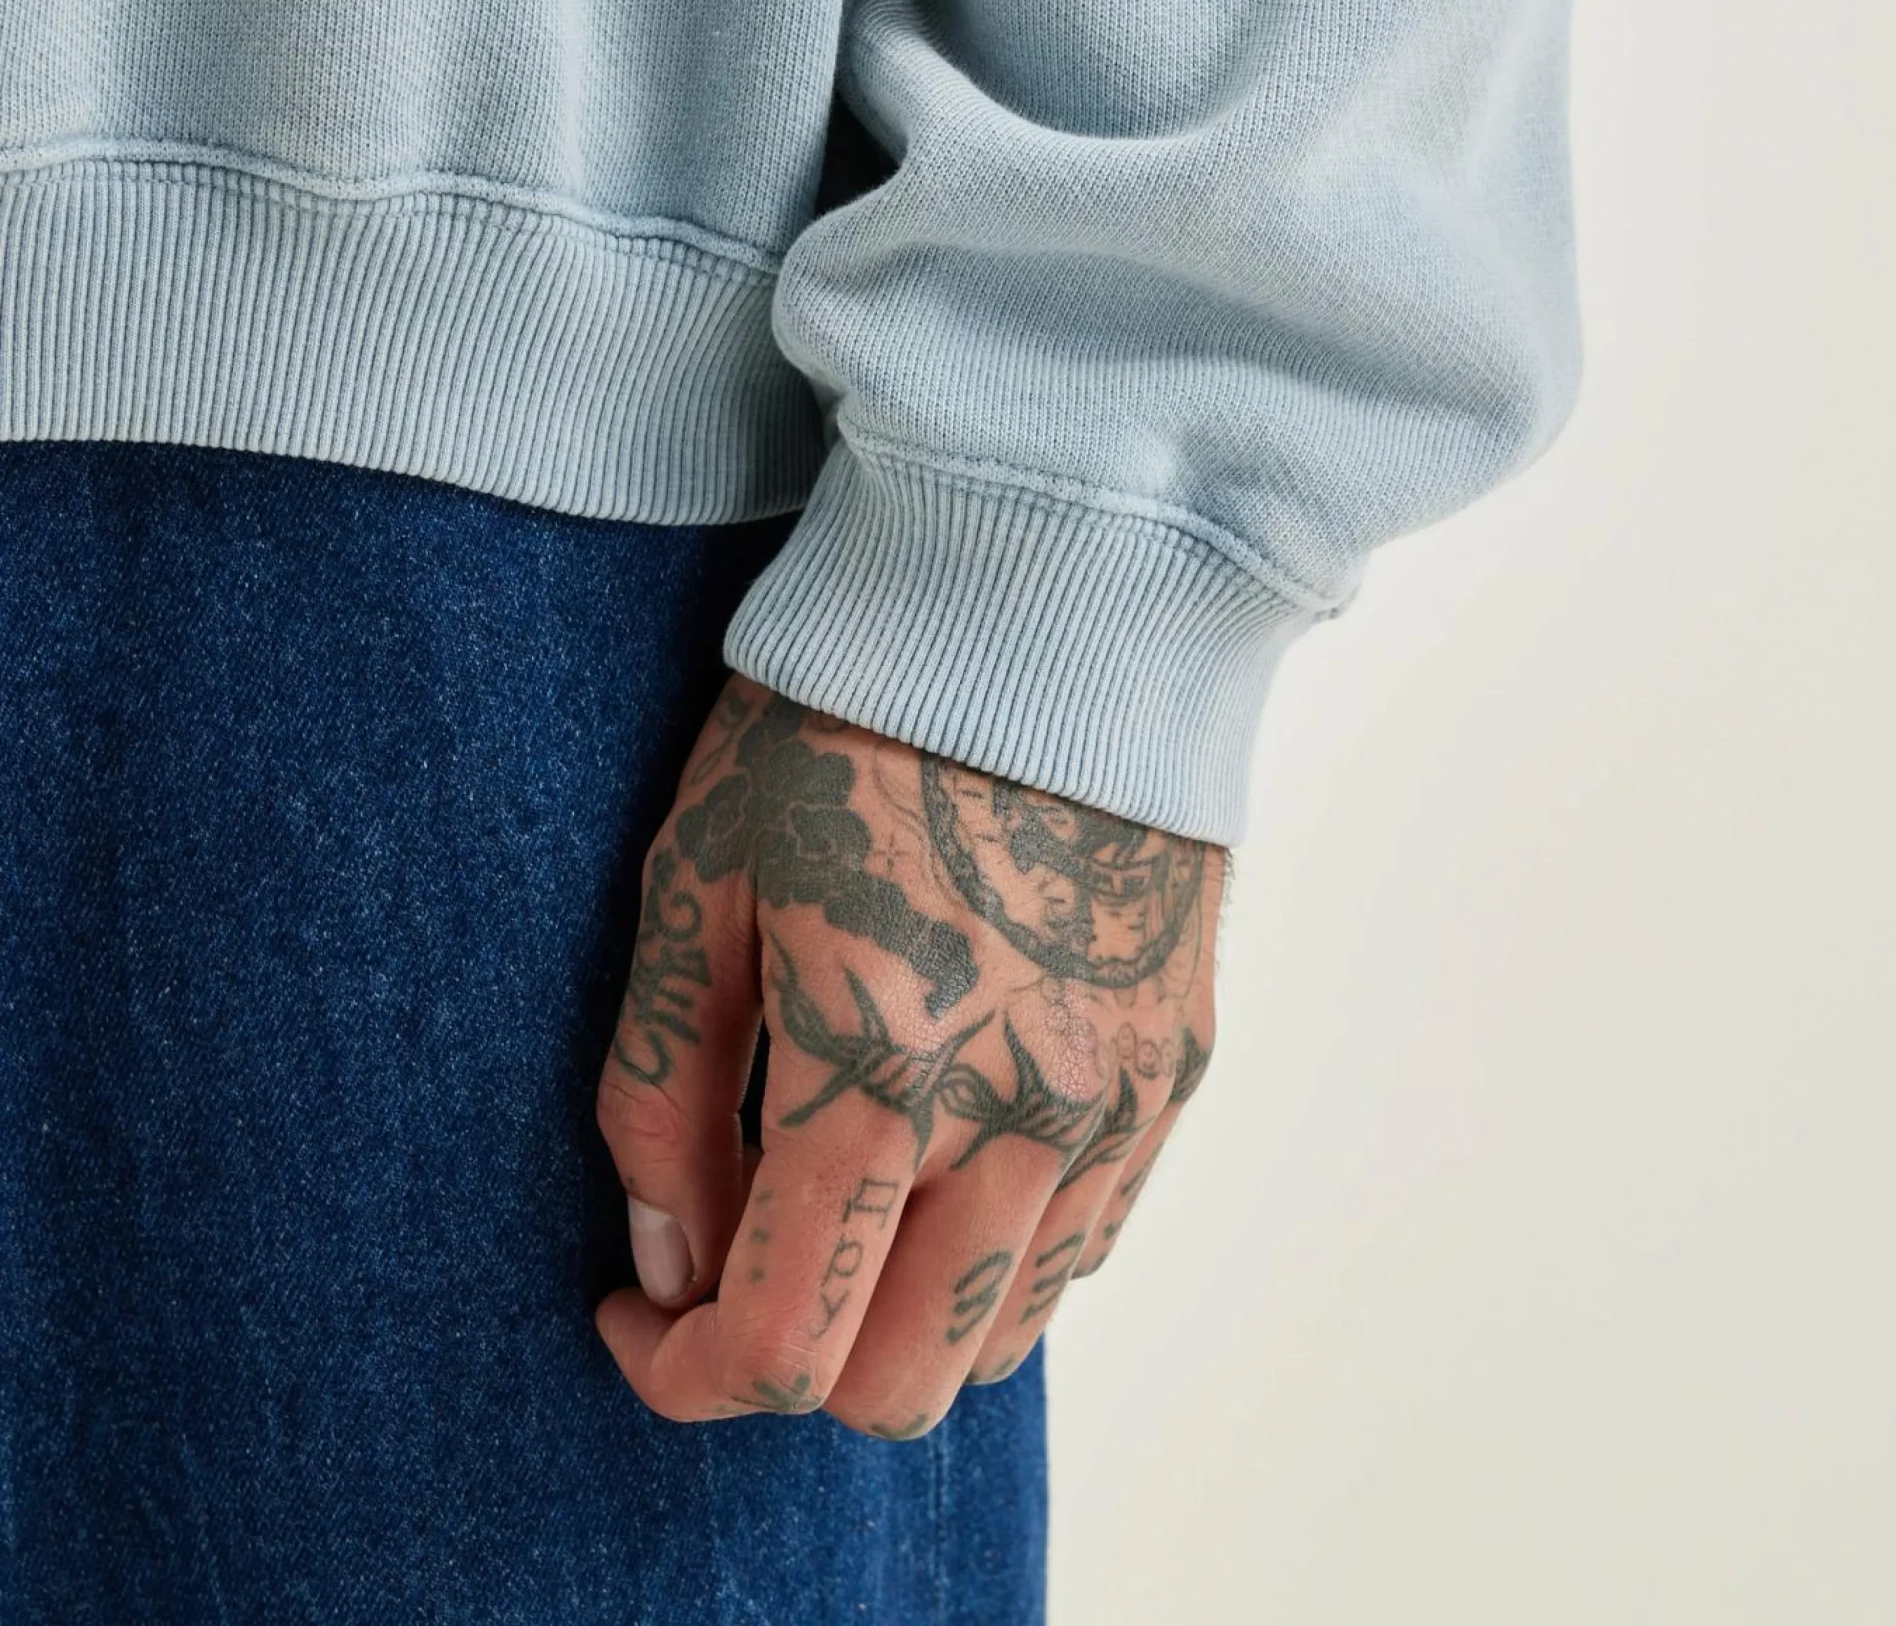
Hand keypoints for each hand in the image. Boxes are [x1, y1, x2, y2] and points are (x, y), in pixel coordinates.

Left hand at [593, 676, 1223, 1435]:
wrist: (1046, 596)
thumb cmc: (846, 712)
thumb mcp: (699, 875)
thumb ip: (662, 1091)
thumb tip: (667, 1265)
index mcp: (878, 1068)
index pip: (782, 1348)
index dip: (680, 1376)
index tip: (631, 1318)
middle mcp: (1020, 1116)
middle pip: (900, 1388)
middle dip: (792, 1365)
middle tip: (728, 1263)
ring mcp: (1116, 1100)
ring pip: (1002, 1336)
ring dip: (899, 1316)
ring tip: (837, 1195)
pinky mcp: (1174, 1064)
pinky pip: (1085, 1242)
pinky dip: (997, 1251)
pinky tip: (941, 1149)